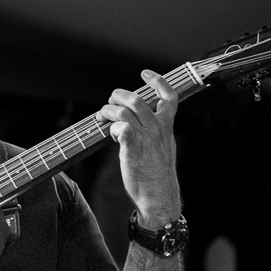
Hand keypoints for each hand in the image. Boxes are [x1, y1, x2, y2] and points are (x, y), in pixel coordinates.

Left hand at [98, 70, 181, 228]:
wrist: (159, 197)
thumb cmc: (158, 176)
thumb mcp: (163, 148)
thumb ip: (155, 133)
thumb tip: (139, 125)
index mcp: (166, 127)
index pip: (168, 96)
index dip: (157, 80)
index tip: (145, 73)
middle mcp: (157, 129)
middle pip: (137, 99)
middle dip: (119, 95)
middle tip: (110, 101)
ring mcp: (145, 138)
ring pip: (124, 110)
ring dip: (108, 110)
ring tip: (102, 117)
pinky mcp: (132, 148)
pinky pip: (120, 127)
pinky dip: (111, 127)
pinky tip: (110, 134)